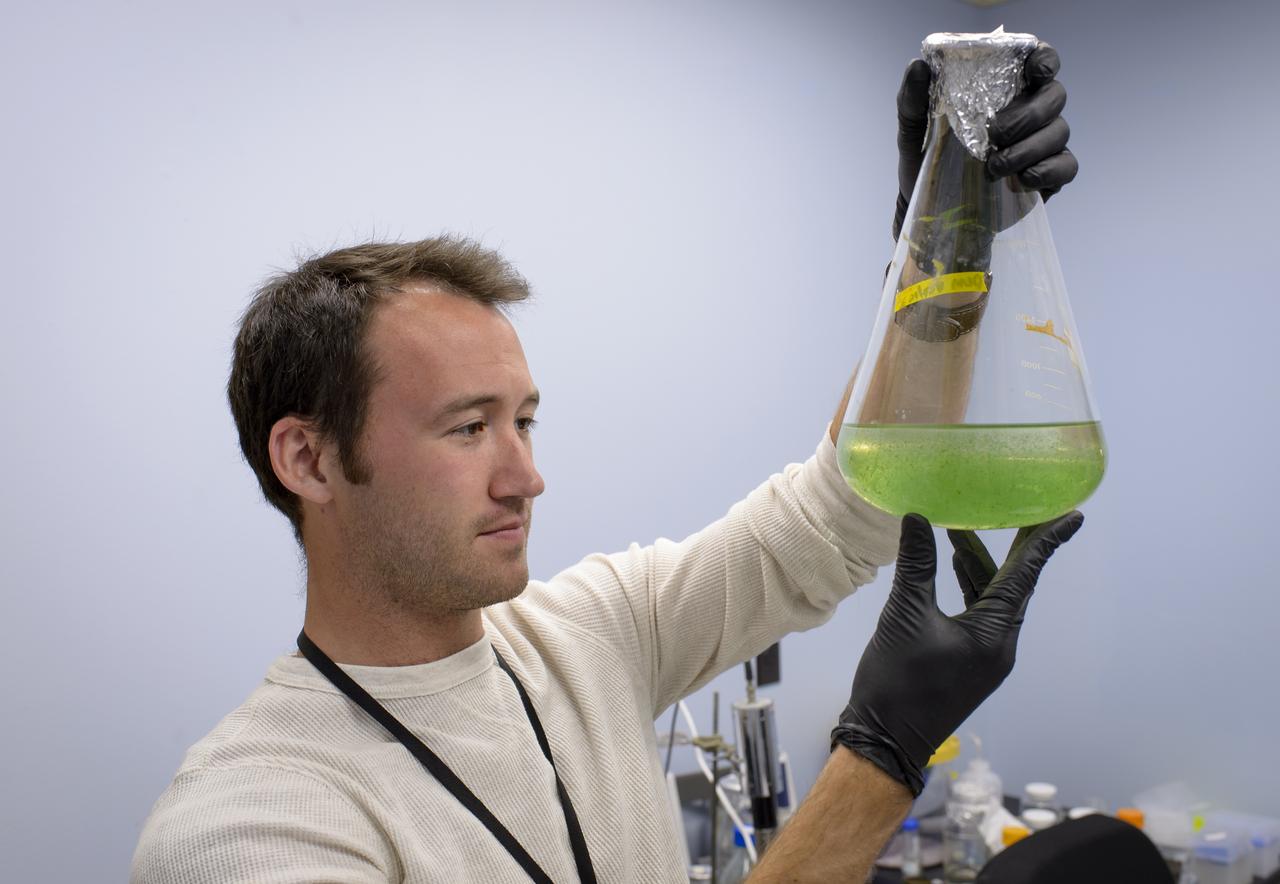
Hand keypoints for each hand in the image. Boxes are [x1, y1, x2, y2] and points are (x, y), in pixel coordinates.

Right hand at [830, 511, 1082, 794]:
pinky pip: (977, 614)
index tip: (1072, 514)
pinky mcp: (967, 661)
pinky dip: (968, 587)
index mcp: (994, 633)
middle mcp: (999, 644)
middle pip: (1012, 584)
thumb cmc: (898, 683)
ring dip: (980, 565)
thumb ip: (916, 566)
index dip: (1046, 541)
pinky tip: (951, 568)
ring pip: (991, 598)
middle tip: (1016, 506)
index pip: (1026, 575)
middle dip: (1010, 545)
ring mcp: (985, 655)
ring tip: (964, 528)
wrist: (884, 740)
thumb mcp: (905, 617)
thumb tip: (918, 518)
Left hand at [893, 43, 1079, 239]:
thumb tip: (918, 66)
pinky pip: (1066, 166)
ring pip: (1059, 131)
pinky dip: (1047, 172)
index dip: (1045, 59)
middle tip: (995, 134)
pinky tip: (1021, 179)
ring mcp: (1043, 143)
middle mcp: (1030, 111)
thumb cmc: (927, 162)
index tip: (1036, 70)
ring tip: (994, 167)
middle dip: (1028, 114)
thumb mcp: (914, 132)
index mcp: (1004, 90)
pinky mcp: (1048, 176)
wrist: (932, 211)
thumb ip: (913, 100)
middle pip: (1055, 95)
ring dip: (1028, 148)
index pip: (1038, 60)